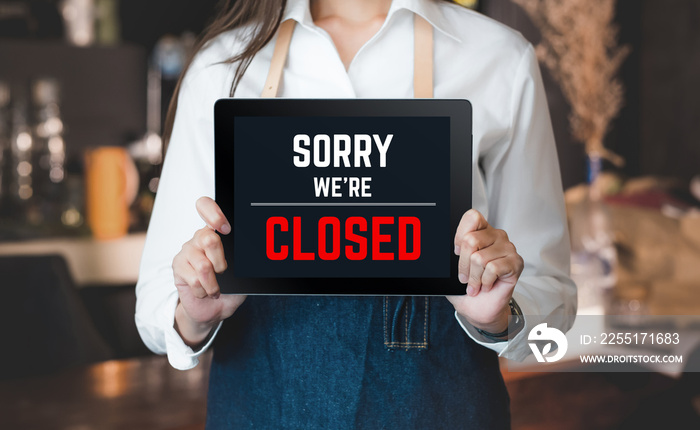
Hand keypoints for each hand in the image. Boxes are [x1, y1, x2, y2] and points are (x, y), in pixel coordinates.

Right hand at [172, 196, 245, 346]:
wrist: (213, 309)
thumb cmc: (230, 287)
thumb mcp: (242, 272)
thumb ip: (244, 259)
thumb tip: (256, 250)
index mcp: (216, 231)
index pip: (205, 206)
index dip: (214, 214)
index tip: (225, 229)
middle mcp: (199, 237)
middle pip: (209, 239)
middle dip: (221, 263)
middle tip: (223, 272)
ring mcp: (187, 250)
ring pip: (203, 265)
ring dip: (214, 283)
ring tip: (216, 288)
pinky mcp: (178, 266)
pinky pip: (194, 279)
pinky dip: (204, 291)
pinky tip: (204, 291)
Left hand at [446, 209, 523, 334]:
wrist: (480, 309)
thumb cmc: (465, 288)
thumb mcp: (450, 269)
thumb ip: (447, 255)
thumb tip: (428, 250)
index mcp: (481, 231)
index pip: (472, 216)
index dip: (459, 235)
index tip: (456, 252)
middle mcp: (496, 235)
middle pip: (470, 240)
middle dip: (462, 265)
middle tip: (465, 278)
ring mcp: (508, 247)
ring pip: (480, 258)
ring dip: (474, 278)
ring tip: (477, 284)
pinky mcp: (516, 262)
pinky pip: (493, 268)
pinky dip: (485, 281)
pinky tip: (487, 285)